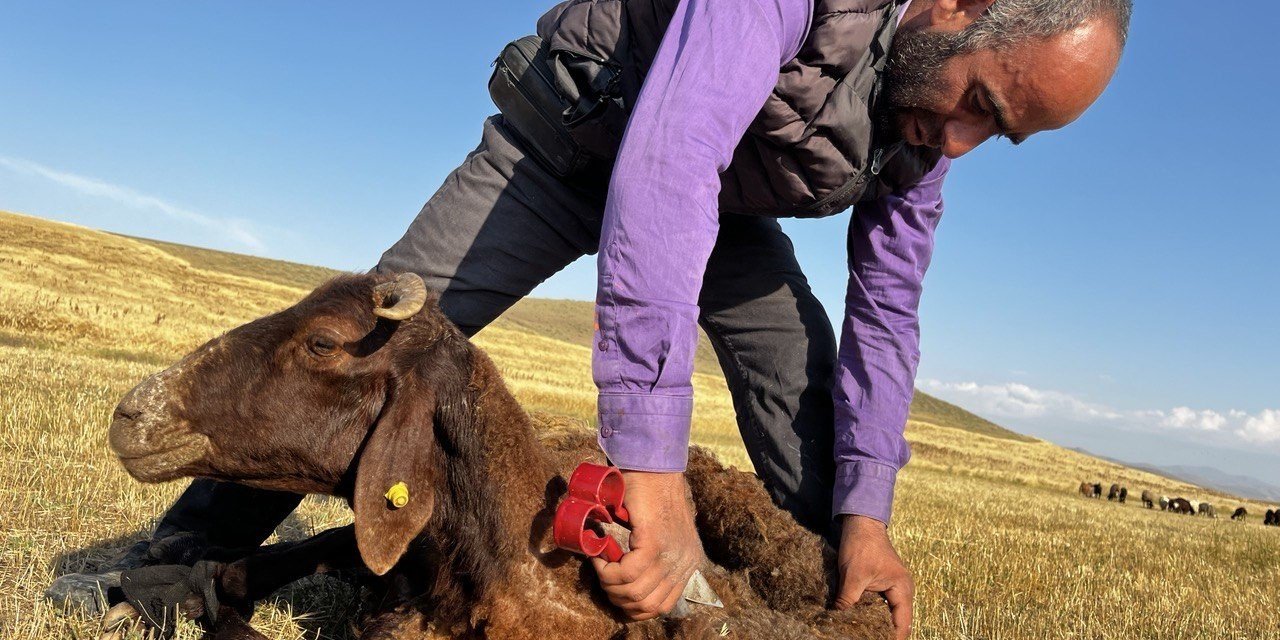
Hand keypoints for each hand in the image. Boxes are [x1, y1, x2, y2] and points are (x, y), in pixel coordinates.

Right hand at [590, 471, 704, 620]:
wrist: (652, 463)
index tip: (615, 589)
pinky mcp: (655, 540)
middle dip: (618, 597)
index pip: (662, 606)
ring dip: (610, 584)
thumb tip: (628, 581)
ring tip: (601, 565)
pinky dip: (608, 571)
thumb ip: (654, 556)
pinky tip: (601, 558)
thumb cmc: (650, 494)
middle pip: (647, 605)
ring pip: (635, 592)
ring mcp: (671, 552)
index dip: (633, 606)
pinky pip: (628, 573)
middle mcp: (684, 561)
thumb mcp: (662, 532)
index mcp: (688, 562)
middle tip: (604, 575)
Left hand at [835, 515, 913, 639]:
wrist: (860, 522)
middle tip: (865, 636)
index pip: (902, 625)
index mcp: (902, 589)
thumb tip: (837, 619)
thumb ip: (848, 600)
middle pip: (897, 622)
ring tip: (861, 632)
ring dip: (876, 623)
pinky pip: (879, 605)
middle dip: (883, 632)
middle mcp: (902, 591)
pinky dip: (870, 613)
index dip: (892, 637)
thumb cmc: (861, 545)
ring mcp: (892, 588)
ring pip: (887, 615)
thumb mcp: (853, 575)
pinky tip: (857, 619)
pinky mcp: (882, 584)